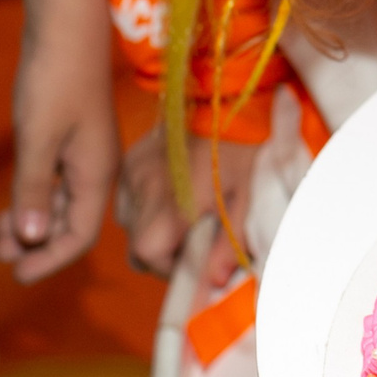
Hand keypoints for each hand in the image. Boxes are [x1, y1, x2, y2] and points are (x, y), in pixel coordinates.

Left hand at [0, 28, 117, 281]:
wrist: (66, 25)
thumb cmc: (55, 78)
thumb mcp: (41, 137)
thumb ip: (36, 189)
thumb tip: (31, 239)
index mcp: (96, 174)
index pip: (79, 237)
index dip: (49, 261)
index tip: (16, 274)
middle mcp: (94, 168)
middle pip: (69, 223)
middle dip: (37, 243)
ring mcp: (82, 151)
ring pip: (59, 202)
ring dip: (32, 219)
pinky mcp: (68, 134)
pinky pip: (53, 179)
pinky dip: (31, 193)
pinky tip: (2, 190)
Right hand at [117, 121, 253, 283]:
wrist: (231, 94)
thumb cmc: (248, 147)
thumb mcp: (248, 197)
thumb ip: (230, 243)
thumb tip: (214, 282)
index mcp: (175, 201)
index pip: (148, 254)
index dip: (169, 268)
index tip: (194, 263)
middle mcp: (145, 187)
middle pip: (135, 245)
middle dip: (162, 254)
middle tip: (192, 242)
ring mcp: (134, 170)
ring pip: (128, 222)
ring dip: (151, 230)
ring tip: (182, 217)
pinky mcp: (132, 156)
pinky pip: (127, 197)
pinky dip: (143, 205)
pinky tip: (170, 195)